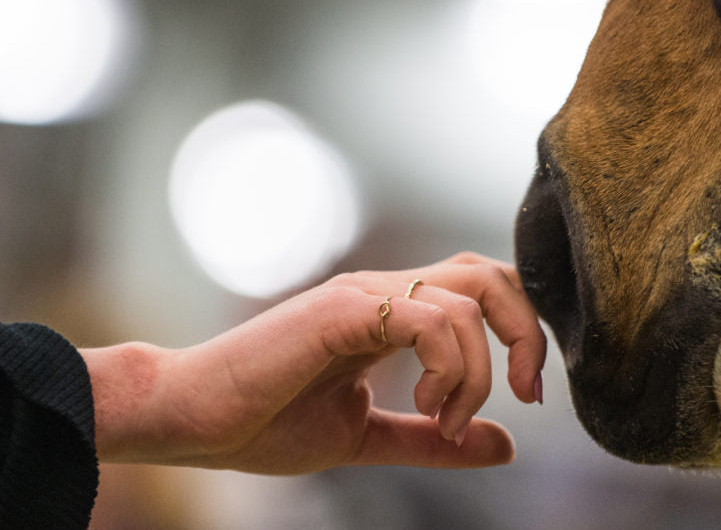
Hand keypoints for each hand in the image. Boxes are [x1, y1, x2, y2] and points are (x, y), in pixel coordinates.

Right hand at [81, 252, 547, 473]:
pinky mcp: (340, 311)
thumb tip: (506, 446)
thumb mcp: (367, 437)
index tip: (529, 397)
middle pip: (491, 273)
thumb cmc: (263, 423)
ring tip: (450, 419)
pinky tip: (430, 405)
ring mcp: (360, 296)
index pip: (484, 290)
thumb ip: (433, 438)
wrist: (191, 421)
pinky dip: (448, 364)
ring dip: (480, 369)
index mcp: (390, 315)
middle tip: (529, 394)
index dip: (523, 332)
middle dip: (529, 332)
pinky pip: (424, 318)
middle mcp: (382, 293)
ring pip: (468, 297)